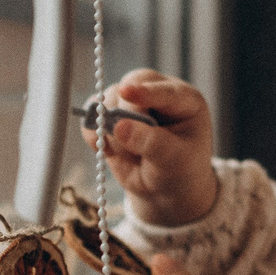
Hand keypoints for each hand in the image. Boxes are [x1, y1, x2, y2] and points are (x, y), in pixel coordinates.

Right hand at [85, 69, 216, 226]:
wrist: (164, 188)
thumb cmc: (179, 170)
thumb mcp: (174, 160)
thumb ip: (151, 142)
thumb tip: (118, 126)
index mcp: (184, 99)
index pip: (163, 89)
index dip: (144, 91)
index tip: (126, 92)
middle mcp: (155, 93)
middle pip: (130, 86)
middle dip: (122, 111)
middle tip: (122, 136)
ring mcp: (130, 103)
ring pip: (108, 102)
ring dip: (112, 132)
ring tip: (132, 155)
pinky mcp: (108, 116)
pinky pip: (91, 118)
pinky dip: (94, 135)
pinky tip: (109, 152)